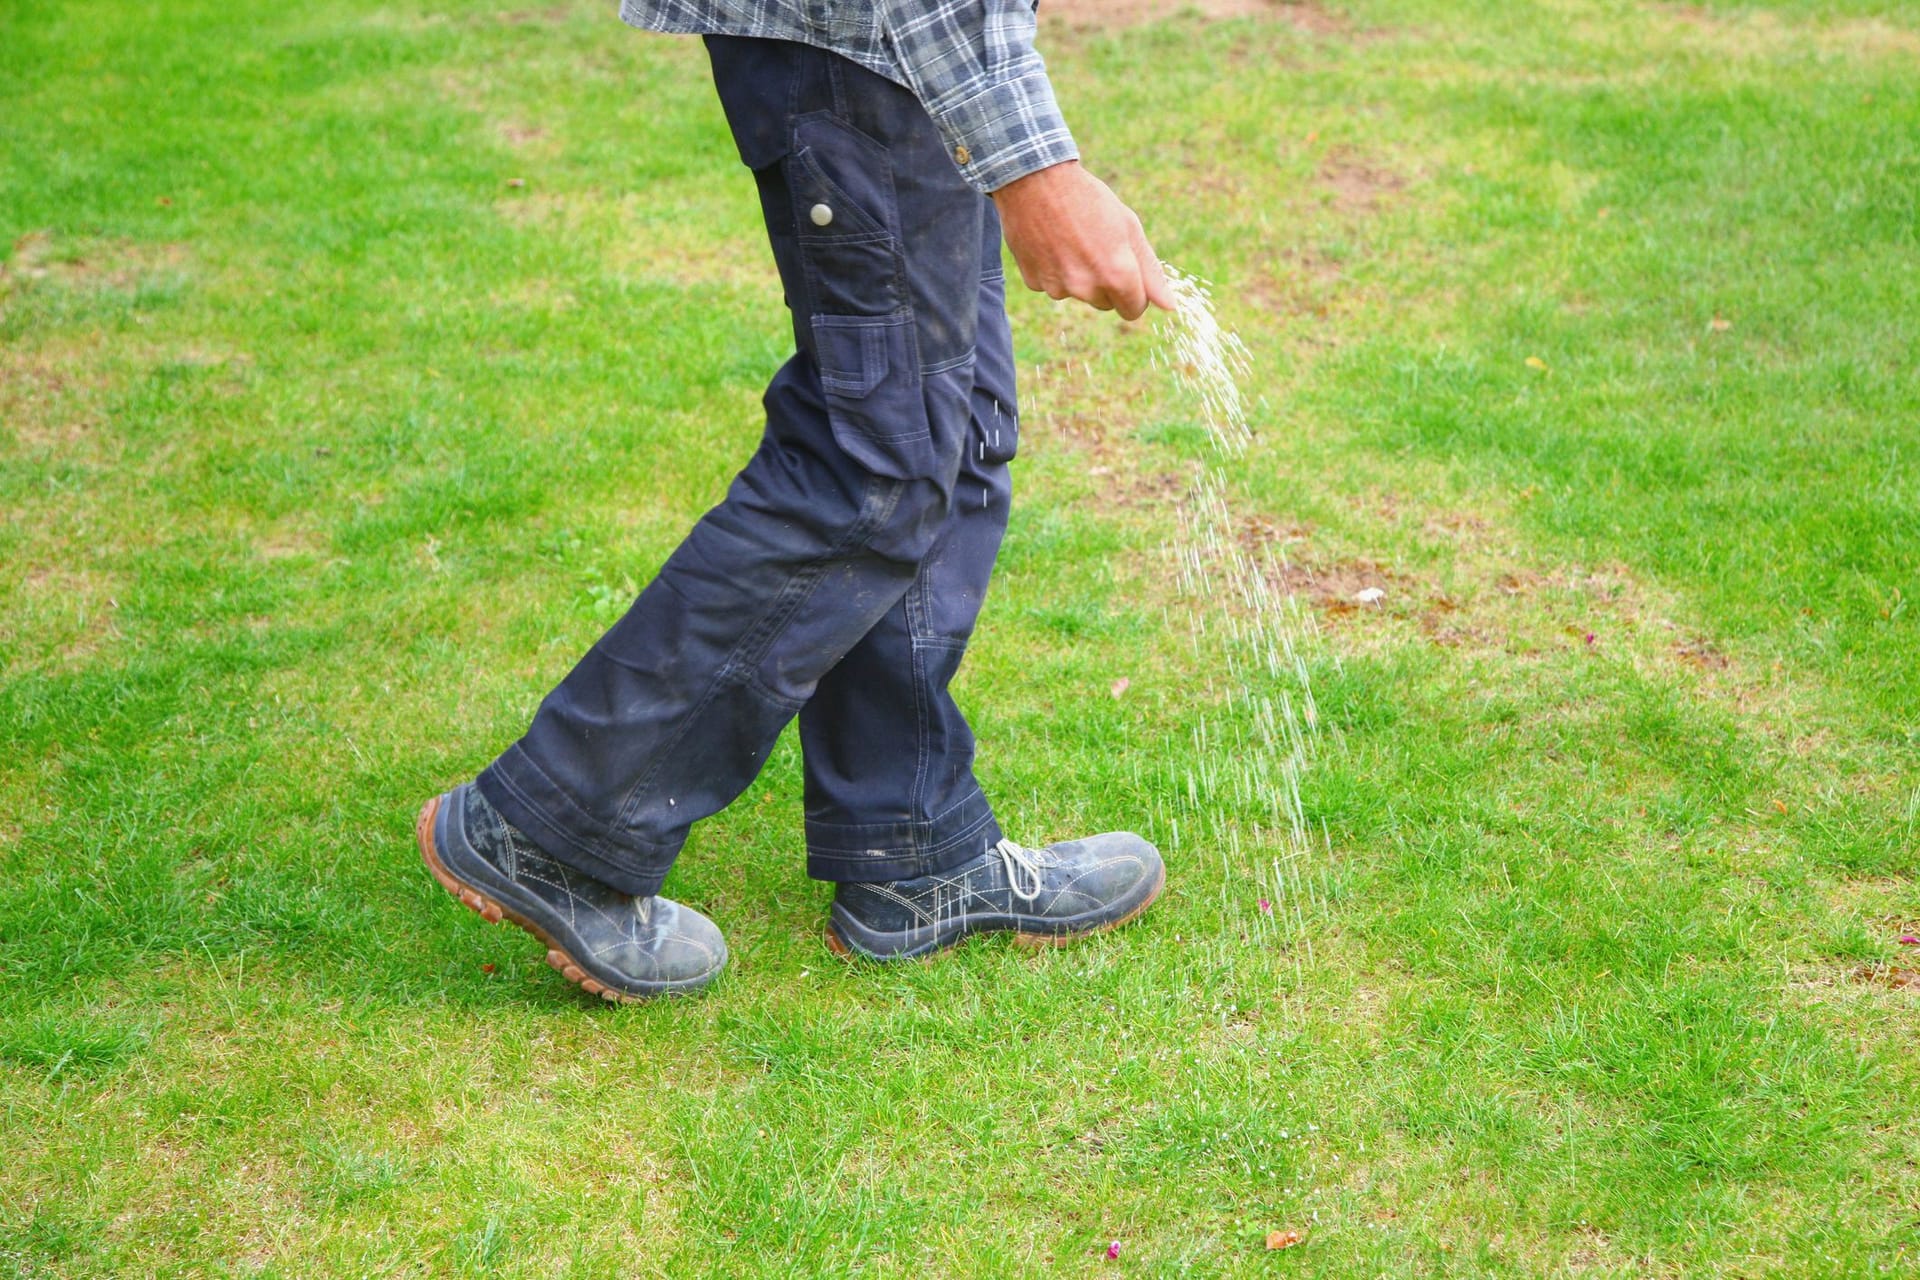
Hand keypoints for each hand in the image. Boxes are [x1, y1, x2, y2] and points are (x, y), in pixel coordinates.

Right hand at [991, 160, 1176, 320]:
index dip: (1134, 293)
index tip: (1127, 274)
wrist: (1037, 180)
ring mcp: (1058, 287)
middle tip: (1095, 246)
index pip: (1133, 310)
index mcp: (1117, 275)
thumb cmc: (1090, 200)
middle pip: (1106, 304)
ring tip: (1071, 239)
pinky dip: (1053, 270)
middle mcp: (1087, 288)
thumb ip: (1150, 271)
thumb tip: (1169, 307)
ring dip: (1079, 276)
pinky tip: (1051, 242)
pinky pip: (1052, 285)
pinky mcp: (1034, 282)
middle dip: (1105, 283)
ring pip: (1078, 294)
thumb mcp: (1129, 228)